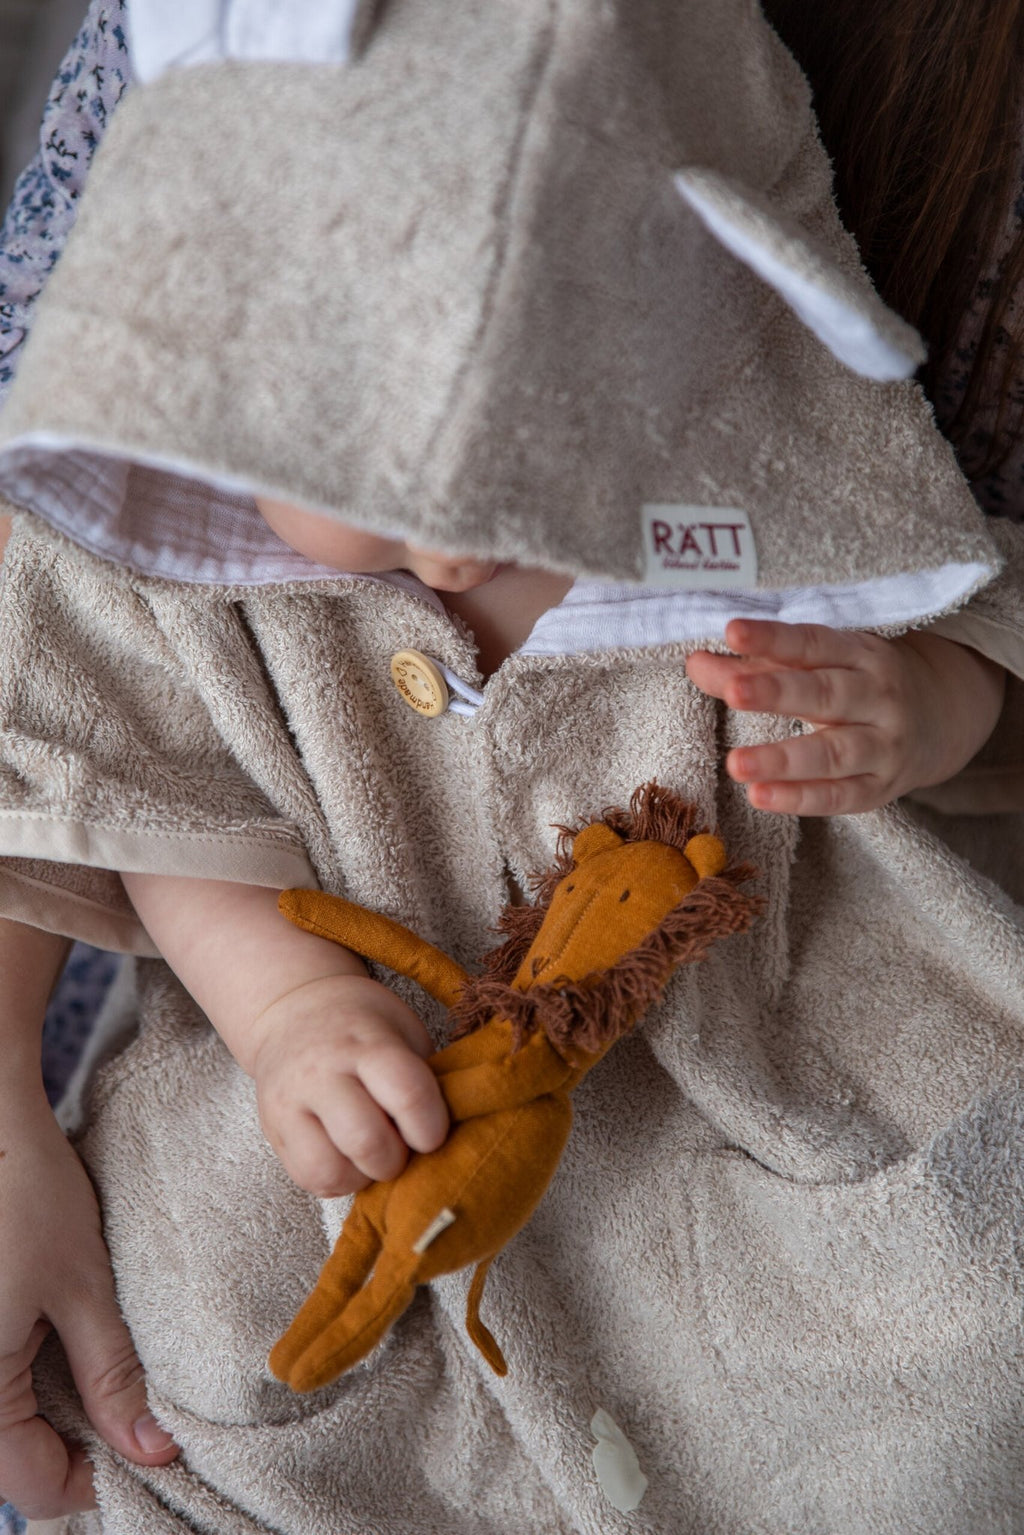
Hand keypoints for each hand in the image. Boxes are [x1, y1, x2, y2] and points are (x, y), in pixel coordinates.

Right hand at [0, 1092, 177, 1517]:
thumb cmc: (26, 1192)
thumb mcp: (83, 1286)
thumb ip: (112, 1376)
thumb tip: (150, 1449)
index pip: (34, 1486)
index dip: (97, 1478)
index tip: (152, 1449)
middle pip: (9, 1463)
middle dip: (71, 1450)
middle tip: (134, 1417)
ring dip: (45, 1418)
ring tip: (103, 1381)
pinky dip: (21, 1384)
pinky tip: (59, 1351)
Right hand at [250, 973, 448, 1196]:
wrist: (293, 1009)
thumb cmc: (362, 1026)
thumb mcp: (401, 1032)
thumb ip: (422, 1079)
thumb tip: (452, 1135)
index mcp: (365, 1042)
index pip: (407, 1093)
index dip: (431, 1127)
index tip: (432, 1132)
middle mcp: (322, 1072)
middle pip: (366, 1140)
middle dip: (396, 1159)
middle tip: (400, 1146)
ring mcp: (289, 1102)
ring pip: (330, 1169)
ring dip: (363, 1176)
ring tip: (371, 1154)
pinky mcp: (272, 1129)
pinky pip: (308, 1179)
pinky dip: (338, 1181)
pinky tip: (347, 1157)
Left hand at [686, 618, 1004, 814]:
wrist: (940, 719)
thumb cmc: (857, 684)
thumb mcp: (816, 665)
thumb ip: (755, 664)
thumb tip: (695, 662)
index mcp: (860, 654)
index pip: (813, 643)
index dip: (773, 638)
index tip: (732, 630)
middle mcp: (877, 695)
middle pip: (825, 693)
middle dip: (778, 692)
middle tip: (733, 691)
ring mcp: (884, 744)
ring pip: (834, 752)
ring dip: (784, 759)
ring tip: (736, 764)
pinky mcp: (880, 787)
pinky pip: (839, 796)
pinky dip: (800, 798)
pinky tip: (760, 797)